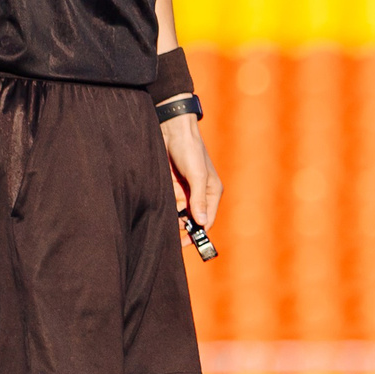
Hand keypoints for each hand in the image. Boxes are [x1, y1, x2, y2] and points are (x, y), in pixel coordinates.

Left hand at [162, 110, 220, 227]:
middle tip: (172, 230)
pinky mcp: (172, 185)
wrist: (172, 130)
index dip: (198, 233)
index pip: (207, 220)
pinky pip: (169, 202)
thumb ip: (199, 199)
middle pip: (192, 218)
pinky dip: (165, 204)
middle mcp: (199, 193)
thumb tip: (202, 222)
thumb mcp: (197, 175)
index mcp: (212, 192)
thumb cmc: (190, 150)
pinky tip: (163, 199)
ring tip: (167, 210)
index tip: (186, 243)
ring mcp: (185, 190)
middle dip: (183, 224)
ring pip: (178, 212)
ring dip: (172, 213)